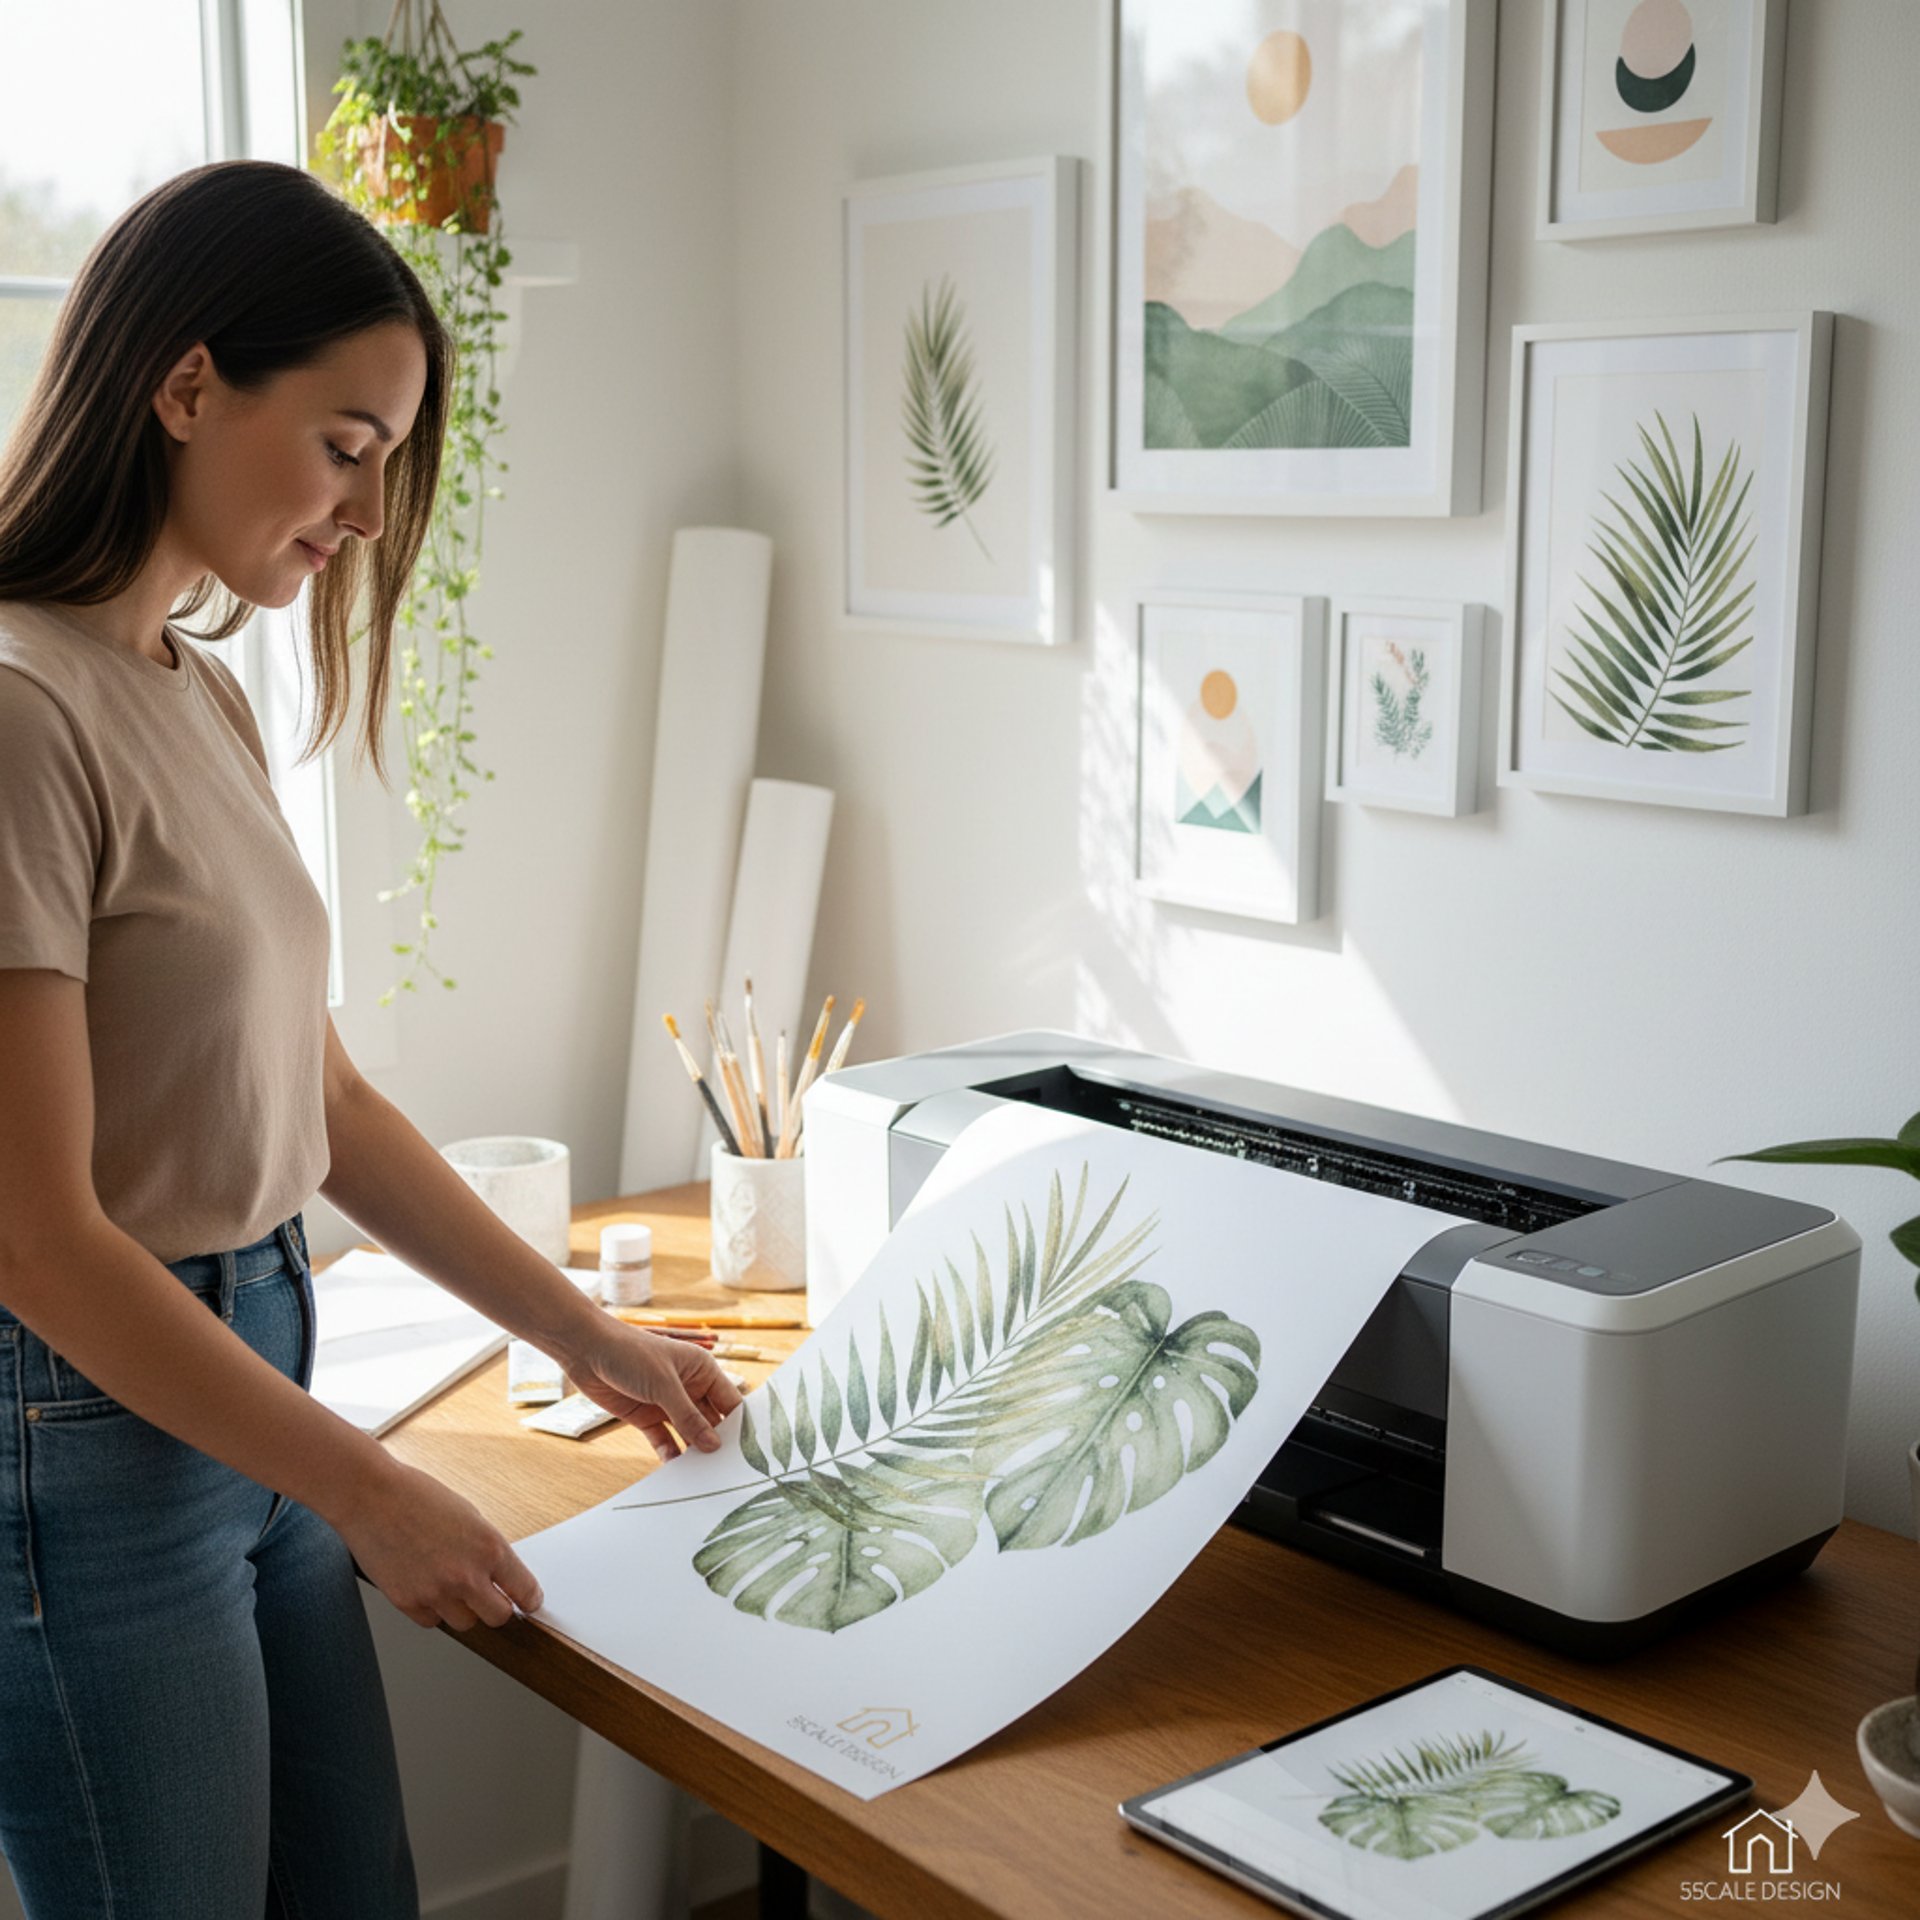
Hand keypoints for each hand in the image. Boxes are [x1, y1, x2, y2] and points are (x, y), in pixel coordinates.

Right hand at [335, 1458, 542, 1630]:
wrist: (371, 1497)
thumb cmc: (418, 1497)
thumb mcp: (469, 1516)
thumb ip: (485, 1548)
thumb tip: (498, 1575)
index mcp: (489, 1548)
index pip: (524, 1590)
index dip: (530, 1599)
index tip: (529, 1602)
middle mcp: (466, 1575)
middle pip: (498, 1617)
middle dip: (497, 1608)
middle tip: (489, 1597)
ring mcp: (436, 1592)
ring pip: (465, 1623)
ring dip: (463, 1610)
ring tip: (450, 1585)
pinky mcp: (408, 1602)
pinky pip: (432, 1621)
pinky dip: (433, 1611)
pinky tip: (426, 1587)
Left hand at [563, 1321, 742, 1460]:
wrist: (587, 1350)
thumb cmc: (630, 1352)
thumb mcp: (663, 1384)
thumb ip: (688, 1417)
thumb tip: (714, 1445)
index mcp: (702, 1370)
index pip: (729, 1401)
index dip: (739, 1425)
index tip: (747, 1453)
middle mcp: (689, 1387)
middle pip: (711, 1421)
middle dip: (716, 1444)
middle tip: (725, 1472)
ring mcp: (667, 1403)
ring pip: (689, 1433)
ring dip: (694, 1452)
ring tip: (702, 1476)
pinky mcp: (647, 1416)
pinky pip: (664, 1439)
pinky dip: (670, 1454)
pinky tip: (675, 1468)